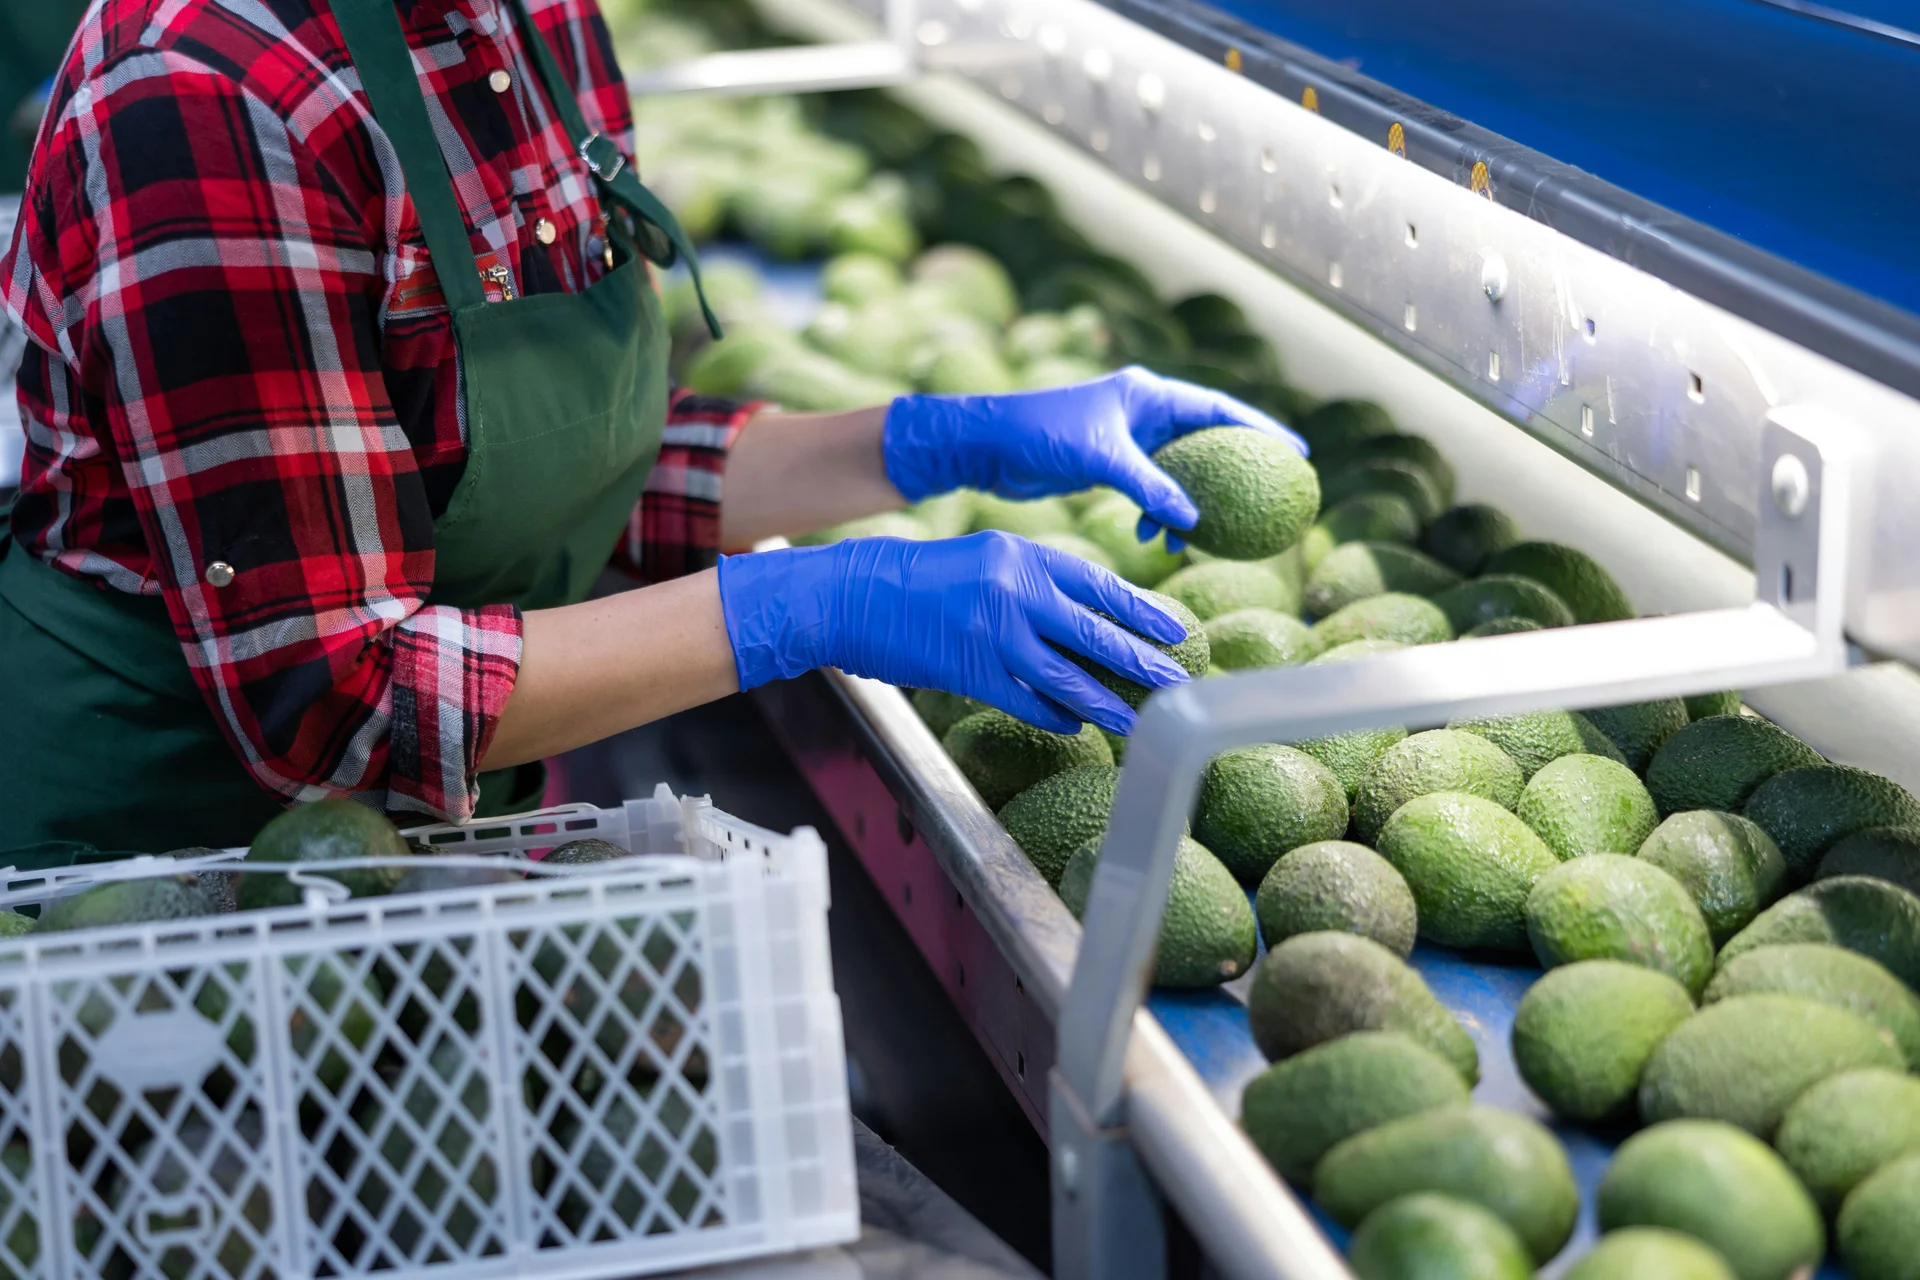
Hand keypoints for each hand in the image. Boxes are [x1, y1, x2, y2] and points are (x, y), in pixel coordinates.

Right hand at [717, 532, 1191, 733]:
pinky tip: (1077, 725)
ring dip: (1106, 701)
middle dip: (1140, 660)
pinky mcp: (971, 673)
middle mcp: (1015, 593)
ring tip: (1137, 717)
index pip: (1098, 585)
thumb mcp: (982, 557)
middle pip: (1094, 632)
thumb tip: (1080, 612)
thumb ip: (1029, 580)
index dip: (1141, 610)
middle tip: (1175, 679)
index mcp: (1021, 557)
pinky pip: (1026, 701)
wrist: (854, 594)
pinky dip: (1055, 715)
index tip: (1176, 629)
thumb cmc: (918, 575)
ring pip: (1067, 675)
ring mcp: (994, 635)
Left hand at [881, 366, 1305, 546]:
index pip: (1218, 409)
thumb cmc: (1040, 436)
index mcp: (1147, 394)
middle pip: (1204, 441)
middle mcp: (1142, 411)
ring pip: (1177, 472)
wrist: (988, 445)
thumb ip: (1149, 487)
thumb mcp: (1101, 460)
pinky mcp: (1108, 463)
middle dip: (1233, 472)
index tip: (1295, 452)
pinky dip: (1157, 512)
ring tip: (1197, 537)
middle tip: (1270, 497)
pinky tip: (1155, 538)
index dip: (1260, 429)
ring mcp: (1126, 438)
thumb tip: (1192, 521)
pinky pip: (1150, 489)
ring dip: (1189, 503)